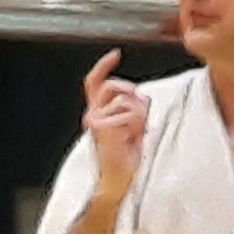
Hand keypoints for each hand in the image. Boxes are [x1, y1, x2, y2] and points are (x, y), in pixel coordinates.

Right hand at [82, 49, 147, 201]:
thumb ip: (133, 109)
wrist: (118, 178)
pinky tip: (130, 140)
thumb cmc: (126, 157)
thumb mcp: (133, 127)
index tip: (115, 54)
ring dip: (137, 116)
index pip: (96, 82)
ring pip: (125, 101)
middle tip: (139, 120)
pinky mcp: (100, 125)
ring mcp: (95, 119)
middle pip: (115, 87)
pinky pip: (128, 114)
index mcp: (98, 112)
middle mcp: (93, 113)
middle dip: (133, 97)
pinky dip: (135, 126)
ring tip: (134, 135)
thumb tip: (141, 95)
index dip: (104, 66)